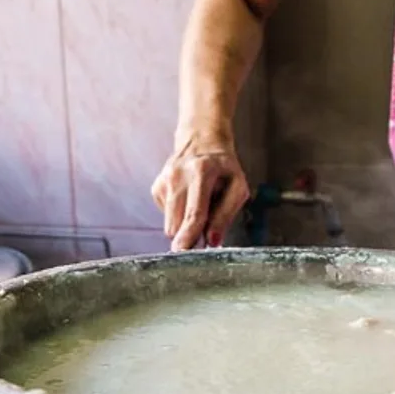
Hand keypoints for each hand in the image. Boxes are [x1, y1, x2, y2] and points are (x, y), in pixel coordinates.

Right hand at [151, 134, 250, 250]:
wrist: (201, 142)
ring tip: (199, 208)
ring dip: (185, 226)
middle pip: (176, 223)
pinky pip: (167, 216)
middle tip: (204, 235)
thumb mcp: (238, 187)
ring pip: (169, 224)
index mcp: (201, 172)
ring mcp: (163, 181)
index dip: (189, 236)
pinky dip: (179, 215)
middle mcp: (177, 175)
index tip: (183, 252)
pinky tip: (188, 200)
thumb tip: (212, 241)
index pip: (194, 212)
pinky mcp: (156, 188)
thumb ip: (226, 215)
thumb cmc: (224, 168)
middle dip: (188, 237)